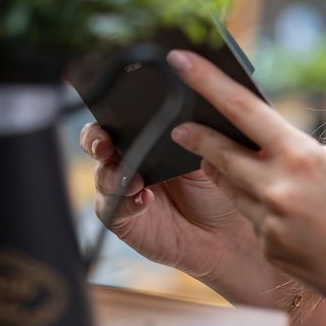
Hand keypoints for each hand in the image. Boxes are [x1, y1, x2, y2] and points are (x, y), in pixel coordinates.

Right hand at [77, 118, 293, 305]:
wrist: (228, 231)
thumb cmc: (223, 184)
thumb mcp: (215, 149)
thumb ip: (198, 127)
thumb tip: (197, 95)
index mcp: (149, 135)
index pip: (120, 115)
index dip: (111, 110)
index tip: (116, 107)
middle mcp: (131, 158)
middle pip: (97, 140)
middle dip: (96, 139)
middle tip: (106, 144)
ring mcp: (123, 188)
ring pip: (102, 174)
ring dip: (114, 173)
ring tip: (136, 179)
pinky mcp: (123, 217)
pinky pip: (113, 207)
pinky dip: (126, 201)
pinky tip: (144, 199)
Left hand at [164, 49, 325, 324]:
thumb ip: (300, 154)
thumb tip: (269, 150)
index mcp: (301, 158)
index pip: (243, 110)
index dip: (207, 82)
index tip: (181, 62)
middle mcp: (277, 190)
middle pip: (220, 155)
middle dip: (197, 139)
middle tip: (180, 128)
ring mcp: (270, 224)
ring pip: (236, 191)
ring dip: (236, 179)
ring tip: (259, 178)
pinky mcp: (270, 252)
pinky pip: (256, 223)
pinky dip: (267, 216)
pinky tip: (298, 224)